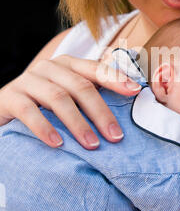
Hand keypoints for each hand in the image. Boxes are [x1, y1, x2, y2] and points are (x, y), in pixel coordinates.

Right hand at [0, 55, 140, 148]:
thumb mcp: (68, 96)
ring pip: (58, 97)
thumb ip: (91, 95)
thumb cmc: (44, 105)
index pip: (95, 69)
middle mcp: (49, 68)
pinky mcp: (9, 97)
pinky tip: (58, 144)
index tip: (136, 92)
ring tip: (92, 145)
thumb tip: (130, 101)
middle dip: (100, 112)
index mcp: (67, 65)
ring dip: (78, 123)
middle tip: (115, 136)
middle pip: (80, 86)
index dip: (116, 79)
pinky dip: (45, 128)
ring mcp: (28, 80)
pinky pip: (29, 111)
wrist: (3, 109)